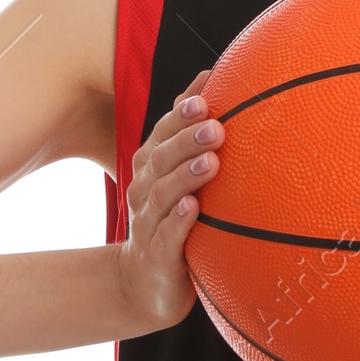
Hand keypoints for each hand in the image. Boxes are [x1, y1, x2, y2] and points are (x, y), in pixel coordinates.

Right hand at [114, 68, 225, 332]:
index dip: (180, 115)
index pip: (162, 133)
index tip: (204, 98)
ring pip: (163, 194)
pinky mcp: (156, 255)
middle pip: (160, 158)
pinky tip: (193, 209)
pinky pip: (166, 236)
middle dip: (185, 140)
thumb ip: (191, 133)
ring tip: (211, 162)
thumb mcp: (180, 177)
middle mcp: (145, 190)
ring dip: (186, 175)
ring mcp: (147, 222)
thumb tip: (210, 75)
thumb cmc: (172, 221)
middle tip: (214, 127)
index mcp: (152, 167)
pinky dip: (178, 221)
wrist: (145, 285)